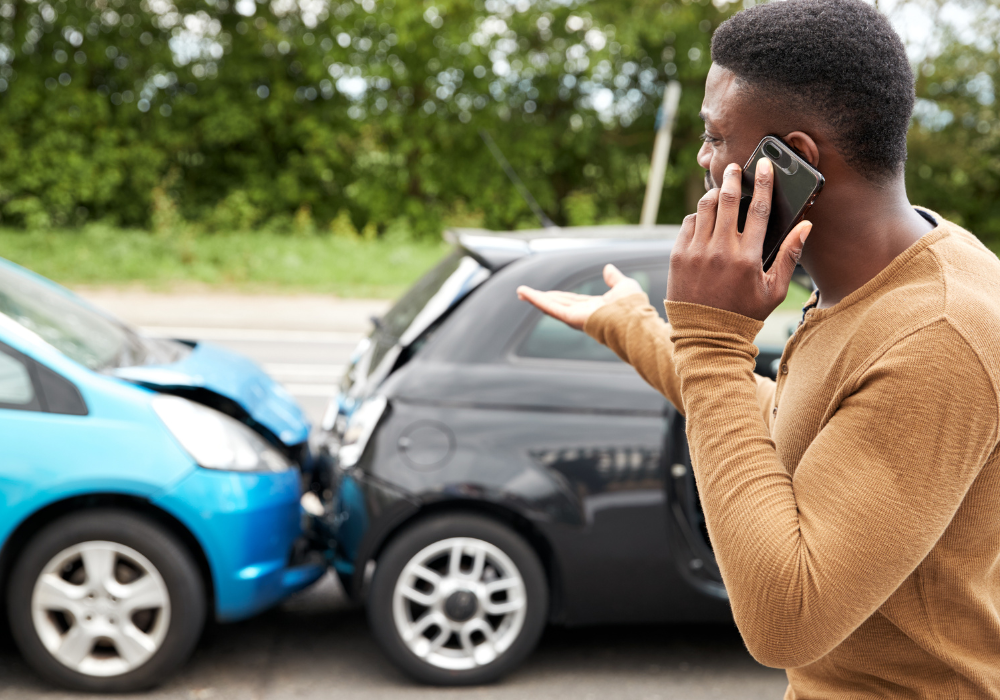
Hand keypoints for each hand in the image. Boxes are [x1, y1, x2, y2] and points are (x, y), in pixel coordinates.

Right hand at [516, 264, 644, 329]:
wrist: (633, 319)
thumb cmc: (633, 306)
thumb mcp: (624, 286)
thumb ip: (614, 278)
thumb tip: (608, 268)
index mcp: (594, 308)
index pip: (572, 301)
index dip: (559, 296)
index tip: (547, 293)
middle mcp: (583, 314)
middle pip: (558, 304)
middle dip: (541, 299)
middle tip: (525, 293)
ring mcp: (576, 317)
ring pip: (551, 306)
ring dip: (535, 299)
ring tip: (520, 292)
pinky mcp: (571, 318)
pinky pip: (551, 308)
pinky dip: (537, 300)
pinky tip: (525, 293)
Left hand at [667, 157, 811, 321]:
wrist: (705, 335)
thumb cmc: (744, 314)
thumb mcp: (774, 290)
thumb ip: (789, 255)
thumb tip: (806, 226)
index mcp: (747, 257)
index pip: (759, 209)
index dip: (763, 183)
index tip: (764, 166)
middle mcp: (720, 250)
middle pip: (728, 200)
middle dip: (732, 178)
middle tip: (734, 167)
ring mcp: (696, 251)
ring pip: (705, 208)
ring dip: (713, 193)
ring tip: (720, 189)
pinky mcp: (677, 256)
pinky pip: (688, 223)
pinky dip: (698, 215)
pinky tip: (705, 216)